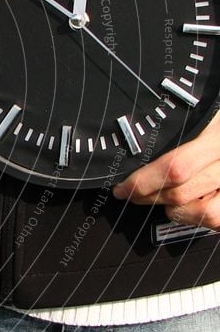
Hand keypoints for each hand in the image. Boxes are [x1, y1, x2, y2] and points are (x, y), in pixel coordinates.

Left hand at [113, 111, 219, 229]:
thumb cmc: (218, 117)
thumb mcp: (205, 112)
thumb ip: (181, 127)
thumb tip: (138, 149)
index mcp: (217, 135)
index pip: (176, 167)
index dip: (142, 182)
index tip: (121, 187)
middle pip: (182, 192)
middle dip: (148, 196)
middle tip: (131, 193)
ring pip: (205, 214)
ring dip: (176, 211)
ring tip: (166, 198)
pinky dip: (201, 218)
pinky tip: (193, 205)